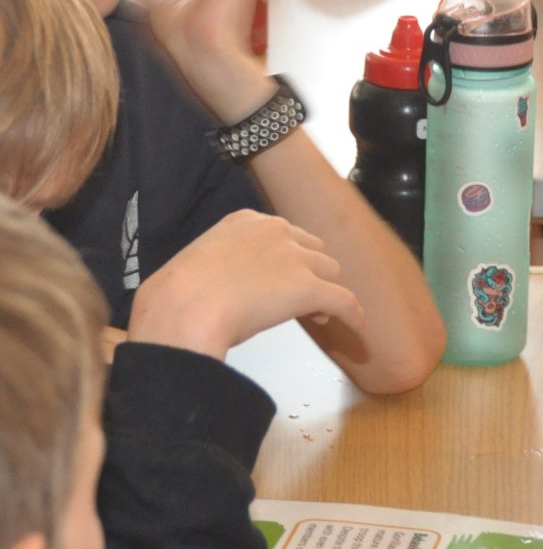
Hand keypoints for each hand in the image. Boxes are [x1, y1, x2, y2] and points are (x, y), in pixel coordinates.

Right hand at [126, 210, 366, 358]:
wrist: (182, 308)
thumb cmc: (179, 294)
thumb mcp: (204, 263)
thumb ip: (229, 264)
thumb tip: (242, 288)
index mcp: (247, 221)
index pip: (285, 236)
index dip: (290, 262)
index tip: (284, 281)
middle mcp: (275, 231)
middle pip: (313, 251)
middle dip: (311, 275)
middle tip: (302, 302)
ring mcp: (294, 258)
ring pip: (330, 273)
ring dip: (325, 293)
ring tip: (315, 316)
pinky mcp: (310, 288)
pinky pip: (345, 301)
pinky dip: (353, 314)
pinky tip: (357, 327)